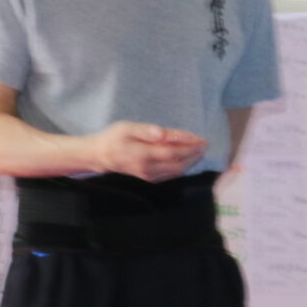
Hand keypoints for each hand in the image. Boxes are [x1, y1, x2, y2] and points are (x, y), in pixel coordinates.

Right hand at [88, 122, 207, 181]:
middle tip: (205, 144)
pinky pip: (171, 175)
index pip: (172, 152)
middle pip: (178, 163)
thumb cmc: (114, 137)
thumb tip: (163, 134)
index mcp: (142, 154)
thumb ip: (146, 131)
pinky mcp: (150, 179)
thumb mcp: (127, 128)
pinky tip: (189, 159)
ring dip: (191, 161)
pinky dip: (183, 167)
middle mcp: (148, 168)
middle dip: (194, 154)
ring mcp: (149, 176)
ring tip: (200, 150)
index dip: (188, 146)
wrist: (101, 155)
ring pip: (177, 171)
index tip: (201, 139)